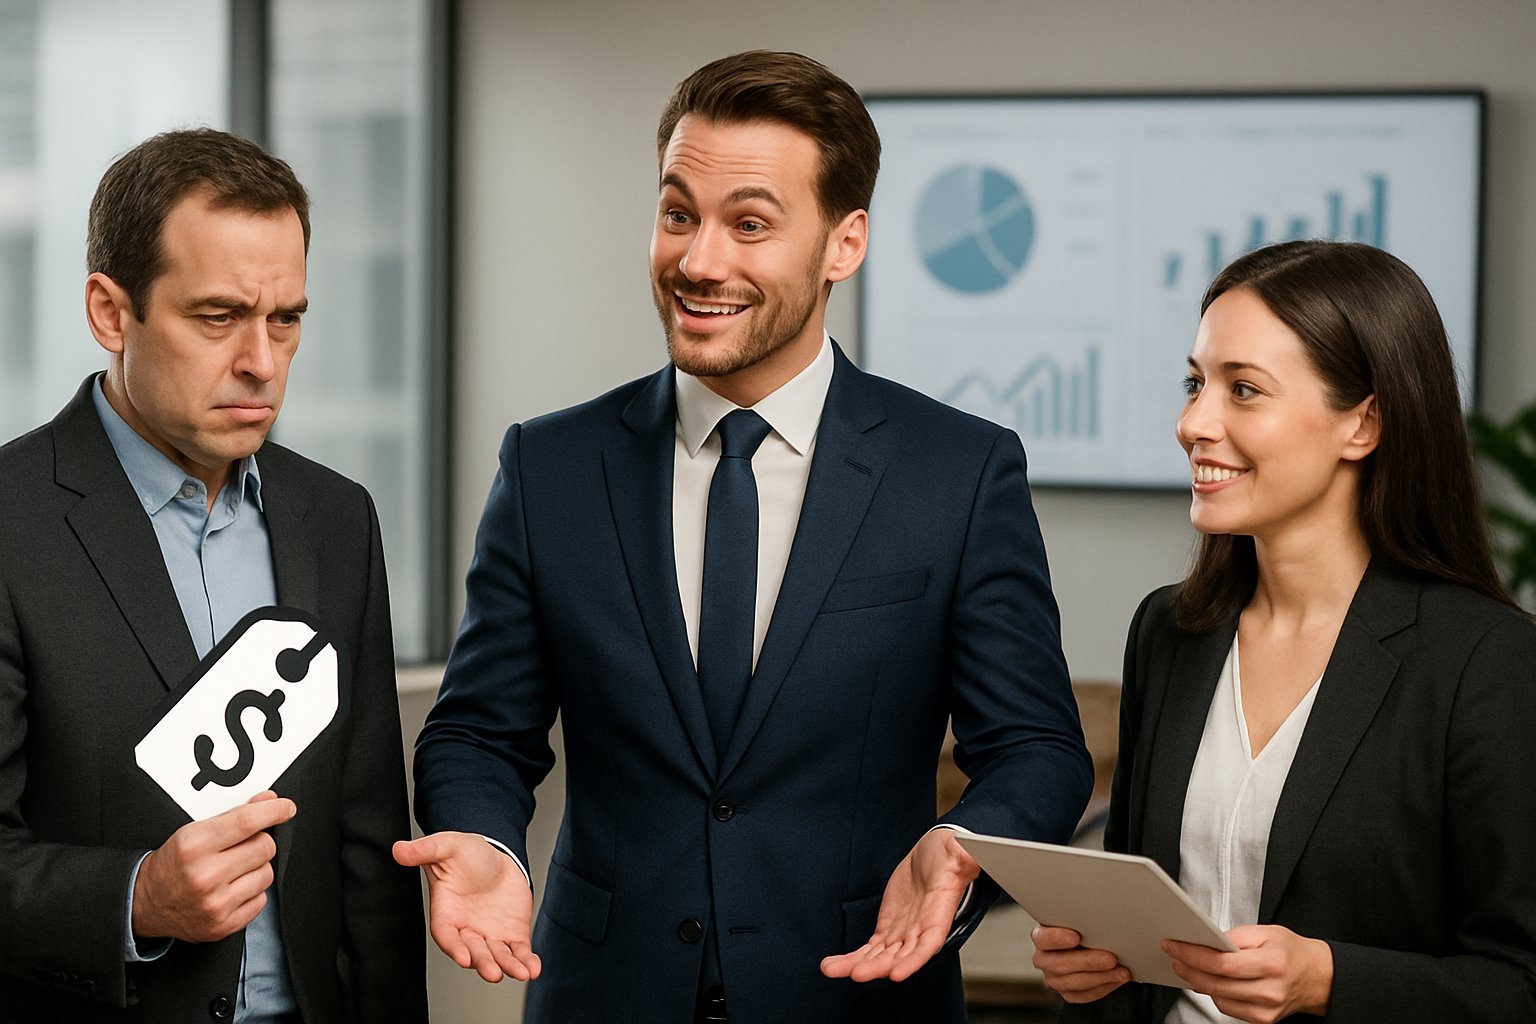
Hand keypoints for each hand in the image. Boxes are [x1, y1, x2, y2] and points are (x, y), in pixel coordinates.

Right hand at [131, 790, 294, 942]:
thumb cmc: (174, 863)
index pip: (247, 822)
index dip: (274, 811)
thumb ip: (234, 815)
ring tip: (233, 870)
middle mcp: (204, 876)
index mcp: (194, 846)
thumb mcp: (194, 831)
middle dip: (260, 842)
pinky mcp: (223, 926)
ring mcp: (215, 904)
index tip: (287, 807)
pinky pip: (261, 900)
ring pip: (267, 874)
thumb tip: (270, 800)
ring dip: (257, 869)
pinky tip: (231, 889)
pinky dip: (252, 893)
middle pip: (264, 847)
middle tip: (242, 846)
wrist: (144, 904)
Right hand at [393, 831, 540, 982]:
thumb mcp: (445, 846)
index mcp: (447, 915)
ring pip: (498, 956)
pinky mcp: (512, 933)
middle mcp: (467, 930)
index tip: (462, 957)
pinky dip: (525, 960)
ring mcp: (490, 935)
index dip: (454, 947)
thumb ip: (424, 850)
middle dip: (484, 963)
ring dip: (508, 966)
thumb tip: (399, 849)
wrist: (494, 857)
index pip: (448, 936)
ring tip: (521, 973)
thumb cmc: (465, 855)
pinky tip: (533, 968)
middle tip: (493, 973)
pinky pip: (518, 951)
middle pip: (474, 952)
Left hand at [820, 828, 979, 982]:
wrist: (935, 855)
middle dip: (877, 966)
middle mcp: (920, 931)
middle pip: (899, 956)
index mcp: (940, 915)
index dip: (913, 961)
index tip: (897, 973)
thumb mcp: (963, 852)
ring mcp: (903, 932)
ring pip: (879, 956)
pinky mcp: (888, 928)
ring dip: (857, 965)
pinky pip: (869, 948)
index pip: (928, 944)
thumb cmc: (951, 855)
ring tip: (832, 969)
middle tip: (856, 973)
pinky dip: (853, 957)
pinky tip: (834, 965)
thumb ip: (970, 855)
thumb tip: (975, 851)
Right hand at [1031, 925, 1130, 1002]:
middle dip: (1089, 962)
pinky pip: (1084, 995)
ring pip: (1074, 983)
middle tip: (1111, 959)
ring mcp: (1054, 979)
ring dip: (1101, 977)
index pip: (1043, 939)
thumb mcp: (1078, 921)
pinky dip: (1104, 987)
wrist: (1086, 946)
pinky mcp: (1067, 993)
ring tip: (1121, 972)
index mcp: (1041, 937)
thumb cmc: (1082, 929)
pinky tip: (1116, 979)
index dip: (1058, 938)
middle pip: (1060, 964)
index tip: (1076, 936)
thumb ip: (1082, 923)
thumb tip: (1102, 923)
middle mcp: (1043, 959)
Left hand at [1165, 925, 1332, 1023]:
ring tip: (1187, 967)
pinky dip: (1215, 994)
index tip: (1173, 946)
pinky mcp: (1263, 1020)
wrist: (1315, 977)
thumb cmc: (1289, 951)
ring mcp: (1267, 1010)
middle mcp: (1271, 991)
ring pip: (1219, 999)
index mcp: (1272, 964)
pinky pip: (1229, 1009)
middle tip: (1173, 956)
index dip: (1193, 955)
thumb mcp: (1265, 932)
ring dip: (1199, 983)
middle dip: (1189, 969)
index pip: (1223, 964)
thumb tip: (1205, 943)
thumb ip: (1234, 936)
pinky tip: (1208, 981)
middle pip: (1217, 984)